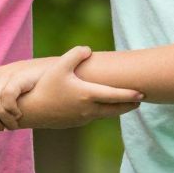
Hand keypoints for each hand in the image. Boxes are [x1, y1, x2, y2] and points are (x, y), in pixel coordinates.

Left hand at [0, 58, 47, 129]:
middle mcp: (2, 72)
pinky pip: (6, 96)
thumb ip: (9, 98)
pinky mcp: (22, 76)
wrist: (69, 70)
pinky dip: (10, 110)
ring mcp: (12, 73)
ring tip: (11, 125)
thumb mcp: (23, 89)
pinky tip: (19, 115)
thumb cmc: (47, 85)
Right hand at [15, 46, 141, 128]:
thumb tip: (88, 50)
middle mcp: (89, 109)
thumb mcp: (59, 66)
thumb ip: (75, 54)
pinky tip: (102, 107)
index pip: (115, 96)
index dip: (130, 95)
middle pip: (115, 109)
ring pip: (105, 114)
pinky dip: (103, 112)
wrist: (31, 110)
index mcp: (88, 95)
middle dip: (129, 105)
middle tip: (140, 100)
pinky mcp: (75, 122)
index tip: (142, 93)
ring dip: (117, 109)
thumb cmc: (45, 86)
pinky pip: (94, 116)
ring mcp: (83, 118)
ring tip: (125, 104)